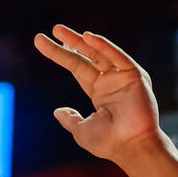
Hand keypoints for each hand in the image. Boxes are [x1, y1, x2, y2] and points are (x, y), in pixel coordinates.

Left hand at [34, 25, 162, 163]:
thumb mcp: (81, 130)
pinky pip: (117, 57)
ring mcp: (122, 77)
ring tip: (58, 30)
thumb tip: (57, 111)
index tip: (42, 42)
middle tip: (52, 29)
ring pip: (98, 53)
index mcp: (99, 92)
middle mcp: (110, 81)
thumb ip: (70, 119)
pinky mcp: (135, 75)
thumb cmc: (108, 142)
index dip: (61, 55)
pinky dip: (103, 46)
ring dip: (80, 41)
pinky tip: (87, 37)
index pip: (76, 68)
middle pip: (85, 57)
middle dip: (69, 43)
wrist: (130, 147)